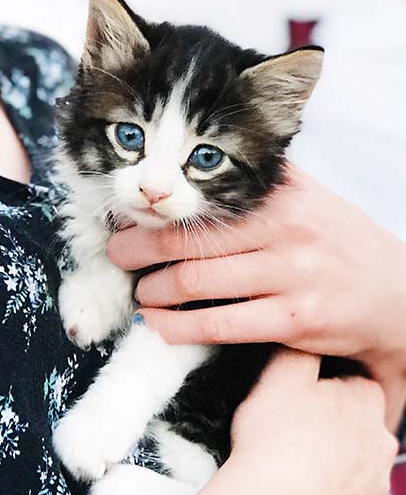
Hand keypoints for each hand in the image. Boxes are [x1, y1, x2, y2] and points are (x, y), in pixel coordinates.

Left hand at [107, 165, 405, 429]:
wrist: (398, 297)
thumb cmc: (340, 246)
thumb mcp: (308, 199)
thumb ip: (261, 181)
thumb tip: (201, 166)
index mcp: (284, 194)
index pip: (206, 199)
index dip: (159, 210)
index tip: (129, 215)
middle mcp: (286, 229)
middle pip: (191, 239)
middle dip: (141, 248)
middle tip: (116, 254)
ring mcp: (291, 276)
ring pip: (197, 282)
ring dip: (155, 290)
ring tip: (139, 292)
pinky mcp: (294, 320)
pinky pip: (219, 325)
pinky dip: (179, 327)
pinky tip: (159, 325)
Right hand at [228, 349, 397, 494]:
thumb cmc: (276, 440)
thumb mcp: (279, 375)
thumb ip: (296, 351)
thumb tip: (302, 340)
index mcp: (365, 399)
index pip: (348, 384)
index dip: (318, 390)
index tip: (293, 400)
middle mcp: (381, 440)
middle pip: (353, 425)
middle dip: (326, 428)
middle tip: (286, 433)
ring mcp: (375, 484)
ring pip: (351, 465)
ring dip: (326, 464)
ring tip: (287, 466)